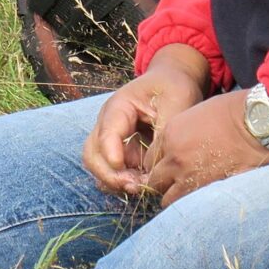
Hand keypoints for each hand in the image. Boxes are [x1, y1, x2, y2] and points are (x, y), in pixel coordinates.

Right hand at [81, 45, 210, 195]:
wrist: (172, 80)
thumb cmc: (173, 87)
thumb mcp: (176, 104)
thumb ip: (163, 134)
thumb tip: (154, 167)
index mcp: (118, 107)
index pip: (106, 134)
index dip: (112, 156)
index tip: (128, 174)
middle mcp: (108, 124)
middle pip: (92, 154)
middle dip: (109, 175)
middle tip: (135, 187)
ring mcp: (111, 138)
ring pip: (99, 165)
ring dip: (115, 180)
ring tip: (141, 188)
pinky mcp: (121, 149)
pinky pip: (113, 170)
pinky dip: (123, 180)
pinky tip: (143, 184)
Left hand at [143, 89, 268, 204]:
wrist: (256, 124)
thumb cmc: (231, 113)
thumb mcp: (194, 116)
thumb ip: (179, 137)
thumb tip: (178, 151)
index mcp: (168, 136)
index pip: (149, 161)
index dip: (158, 166)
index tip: (167, 169)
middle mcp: (174, 159)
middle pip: (154, 182)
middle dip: (163, 184)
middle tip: (175, 184)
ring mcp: (190, 177)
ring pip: (168, 200)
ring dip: (175, 198)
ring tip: (188, 195)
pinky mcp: (207, 191)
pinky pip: (190, 205)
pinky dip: (193, 205)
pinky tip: (202, 201)